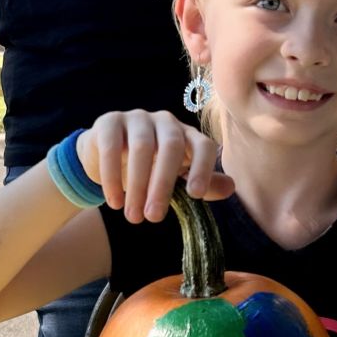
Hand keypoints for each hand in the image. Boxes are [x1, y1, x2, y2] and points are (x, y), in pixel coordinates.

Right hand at [76, 110, 234, 223]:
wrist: (106, 157)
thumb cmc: (148, 169)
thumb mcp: (176, 179)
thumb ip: (203, 184)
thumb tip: (230, 188)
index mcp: (187, 135)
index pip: (203, 146)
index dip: (202, 168)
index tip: (194, 195)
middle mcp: (165, 122)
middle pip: (171, 146)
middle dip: (163, 184)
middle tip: (154, 217)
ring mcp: (137, 118)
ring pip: (141, 147)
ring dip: (137, 185)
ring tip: (133, 216)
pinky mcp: (109, 122)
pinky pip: (111, 147)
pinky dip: (112, 177)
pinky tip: (114, 202)